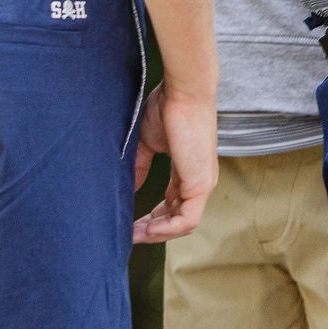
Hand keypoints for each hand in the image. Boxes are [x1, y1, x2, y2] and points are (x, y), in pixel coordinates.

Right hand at [132, 80, 216, 243]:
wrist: (182, 93)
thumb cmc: (167, 109)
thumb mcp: (147, 144)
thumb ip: (140, 168)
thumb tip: (128, 188)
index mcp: (187, 173)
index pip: (171, 207)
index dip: (150, 220)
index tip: (127, 224)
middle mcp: (198, 182)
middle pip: (175, 220)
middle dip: (150, 231)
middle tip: (126, 235)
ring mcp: (202, 185)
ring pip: (181, 225)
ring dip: (156, 233)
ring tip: (133, 234)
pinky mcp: (200, 185)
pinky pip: (186, 220)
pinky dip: (166, 229)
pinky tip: (145, 228)